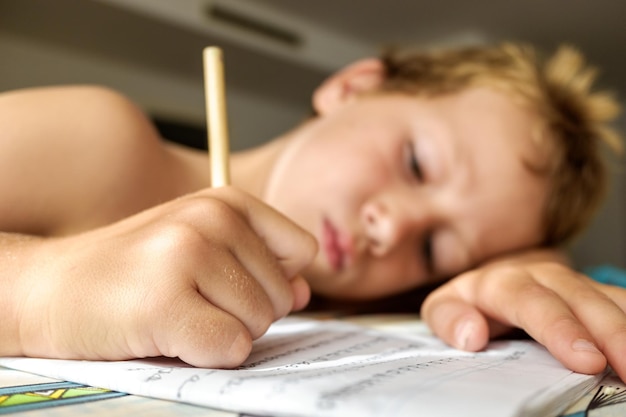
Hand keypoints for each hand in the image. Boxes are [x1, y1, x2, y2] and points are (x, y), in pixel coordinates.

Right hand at [13, 187, 316, 367]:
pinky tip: (167, 333)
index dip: (272, 280)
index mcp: (226, 201)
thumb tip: (304, 292)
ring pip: (259, 325)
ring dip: (221, 333)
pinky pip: (230, 349)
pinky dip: (204, 355)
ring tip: (175, 312)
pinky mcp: (166, 303)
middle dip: (242, 312)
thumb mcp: (199, 248)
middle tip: (189, 300)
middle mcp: (211, 220)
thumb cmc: (130, 271)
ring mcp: (187, 257)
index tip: (228, 284)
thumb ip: (257, 265)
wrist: (49, 287)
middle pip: (283, 296)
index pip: (301, 252)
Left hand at [421, 249, 625, 381]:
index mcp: (505, 282)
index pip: (533, 303)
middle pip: (582, 301)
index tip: (585, 360)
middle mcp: (546, 278)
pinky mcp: (595, 295)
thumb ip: (448, 318)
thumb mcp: (445, 307)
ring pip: (610, 301)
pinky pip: (622, 305)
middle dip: (610, 334)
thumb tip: (470, 334)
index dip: (561, 329)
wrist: (493, 283)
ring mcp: (575, 285)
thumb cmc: (471, 302)